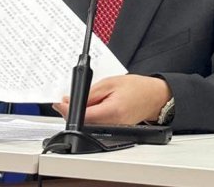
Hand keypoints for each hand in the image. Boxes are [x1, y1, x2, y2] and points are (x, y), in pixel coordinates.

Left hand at [52, 75, 171, 124]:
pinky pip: (95, 126)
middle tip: (69, 99)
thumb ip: (89, 93)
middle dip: (73, 111)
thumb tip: (70, 101)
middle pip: (83, 123)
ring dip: (81, 114)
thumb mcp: (109, 83)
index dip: (67, 110)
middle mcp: (112, 125)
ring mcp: (113, 130)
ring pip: (88, 126)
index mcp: (112, 111)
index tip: (59, 103)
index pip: (82, 116)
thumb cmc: (137, 87)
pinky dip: (90, 117)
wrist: (154, 96)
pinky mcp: (113, 131)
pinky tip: (94, 107)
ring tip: (87, 100)